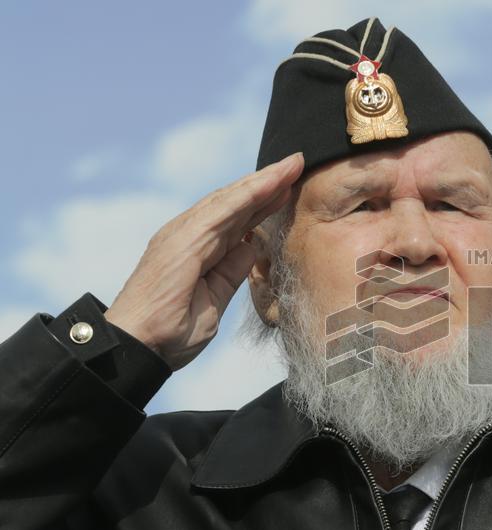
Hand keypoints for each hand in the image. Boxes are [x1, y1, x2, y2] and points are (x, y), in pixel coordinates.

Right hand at [104, 153, 303, 370]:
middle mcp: (187, 234)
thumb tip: (250, 247)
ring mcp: (182, 234)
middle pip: (234, 202)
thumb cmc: (171, 331)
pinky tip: (270, 182)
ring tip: (291, 165)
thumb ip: (231, 271)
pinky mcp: (183, 240)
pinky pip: (222, 211)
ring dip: (263, 181)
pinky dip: (248, 195)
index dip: (263, 201)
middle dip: (267, 183)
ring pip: (230, 199)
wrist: (138, 347)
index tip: (290, 187)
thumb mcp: (215, 298)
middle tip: (297, 164)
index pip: (235, 217)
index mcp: (195, 248)